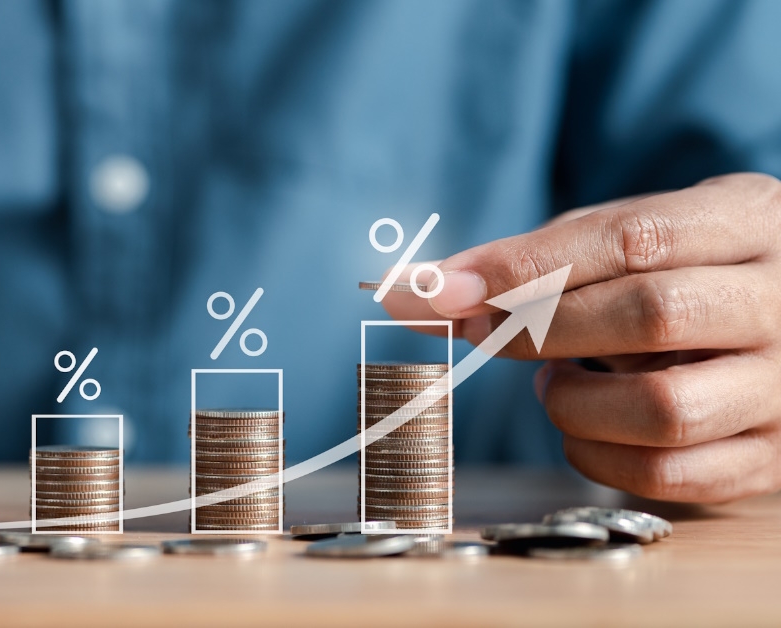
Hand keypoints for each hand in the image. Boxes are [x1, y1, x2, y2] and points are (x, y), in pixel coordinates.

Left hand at [383, 173, 780, 502]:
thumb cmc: (684, 269)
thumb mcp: (635, 236)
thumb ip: (538, 257)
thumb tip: (416, 293)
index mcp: (750, 221)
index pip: (632, 239)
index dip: (524, 267)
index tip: (440, 289)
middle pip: (650, 316)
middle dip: (539, 329)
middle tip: (485, 333)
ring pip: (662, 409)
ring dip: (575, 403)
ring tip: (555, 382)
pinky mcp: (770, 457)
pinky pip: (670, 475)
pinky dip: (599, 458)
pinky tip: (587, 427)